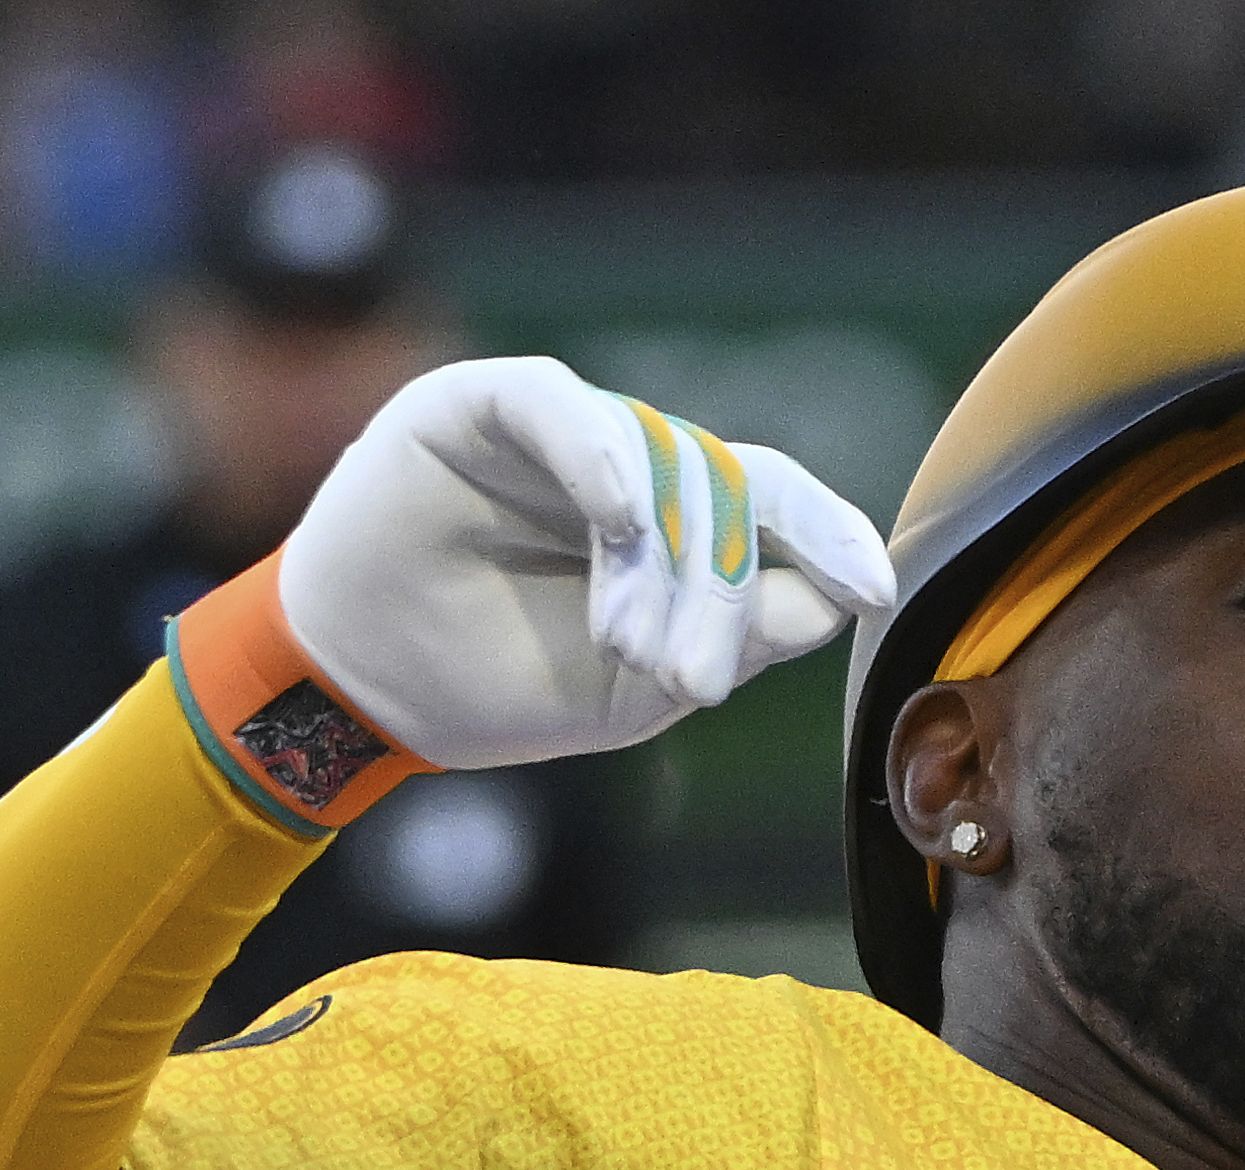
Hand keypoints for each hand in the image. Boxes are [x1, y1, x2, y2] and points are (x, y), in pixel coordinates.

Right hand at [274, 357, 896, 773]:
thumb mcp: (648, 681)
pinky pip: (559, 408)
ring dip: (660, 566)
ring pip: (657, 461)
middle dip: (721, 594)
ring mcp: (557, 428)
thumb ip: (745, 633)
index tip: (873, 588)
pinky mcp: (478, 403)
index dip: (828, 532)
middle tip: (694, 683)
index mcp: (672, 518)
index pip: (770, 500)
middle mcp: (626, 461)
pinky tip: (620, 517)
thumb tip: (839, 593)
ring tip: (625, 650)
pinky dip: (600, 459)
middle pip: (724, 491)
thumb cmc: (506, 681)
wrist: (371, 691)